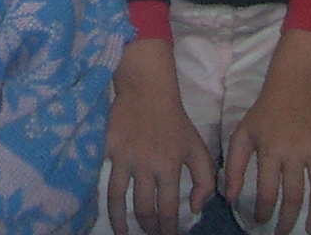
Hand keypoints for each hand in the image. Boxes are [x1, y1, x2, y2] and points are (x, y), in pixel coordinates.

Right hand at [105, 40, 213, 234]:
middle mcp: (147, 165)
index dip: (168, 229)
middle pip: (144, 209)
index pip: (169, 209)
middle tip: (150, 234)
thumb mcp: (197, 147)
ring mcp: (125, 158)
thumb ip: (205, 180)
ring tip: (122, 234)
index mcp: (170, 166)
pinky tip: (109, 209)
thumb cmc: (174, 121)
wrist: (147, 90)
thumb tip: (195, 209)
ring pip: (119, 200)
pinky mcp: (108, 149)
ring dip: (121, 222)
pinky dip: (106, 199)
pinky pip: (105, 180)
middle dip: (148, 228)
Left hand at [224, 31, 310, 234]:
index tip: (262, 223)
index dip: (264, 212)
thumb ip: (235, 166)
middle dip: (288, 220)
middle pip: (294, 195)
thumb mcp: (243, 133)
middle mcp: (295, 150)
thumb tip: (230, 197)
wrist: (296, 80)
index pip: (268, 192)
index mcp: (271, 150)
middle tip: (284, 233)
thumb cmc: (267, 110)